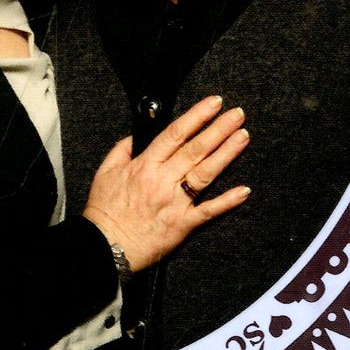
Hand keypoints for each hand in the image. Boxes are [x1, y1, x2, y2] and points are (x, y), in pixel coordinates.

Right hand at [82, 95, 250, 273]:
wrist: (106, 246)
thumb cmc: (105, 212)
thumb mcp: (106, 172)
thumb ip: (122, 149)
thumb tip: (137, 135)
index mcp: (145, 166)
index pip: (175, 134)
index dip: (197, 116)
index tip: (213, 104)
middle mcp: (163, 181)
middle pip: (196, 149)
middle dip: (219, 129)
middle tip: (237, 115)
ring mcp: (175, 202)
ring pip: (205, 173)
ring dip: (227, 154)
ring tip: (243, 137)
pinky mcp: (183, 224)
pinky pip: (208, 211)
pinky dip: (227, 201)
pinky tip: (244, 190)